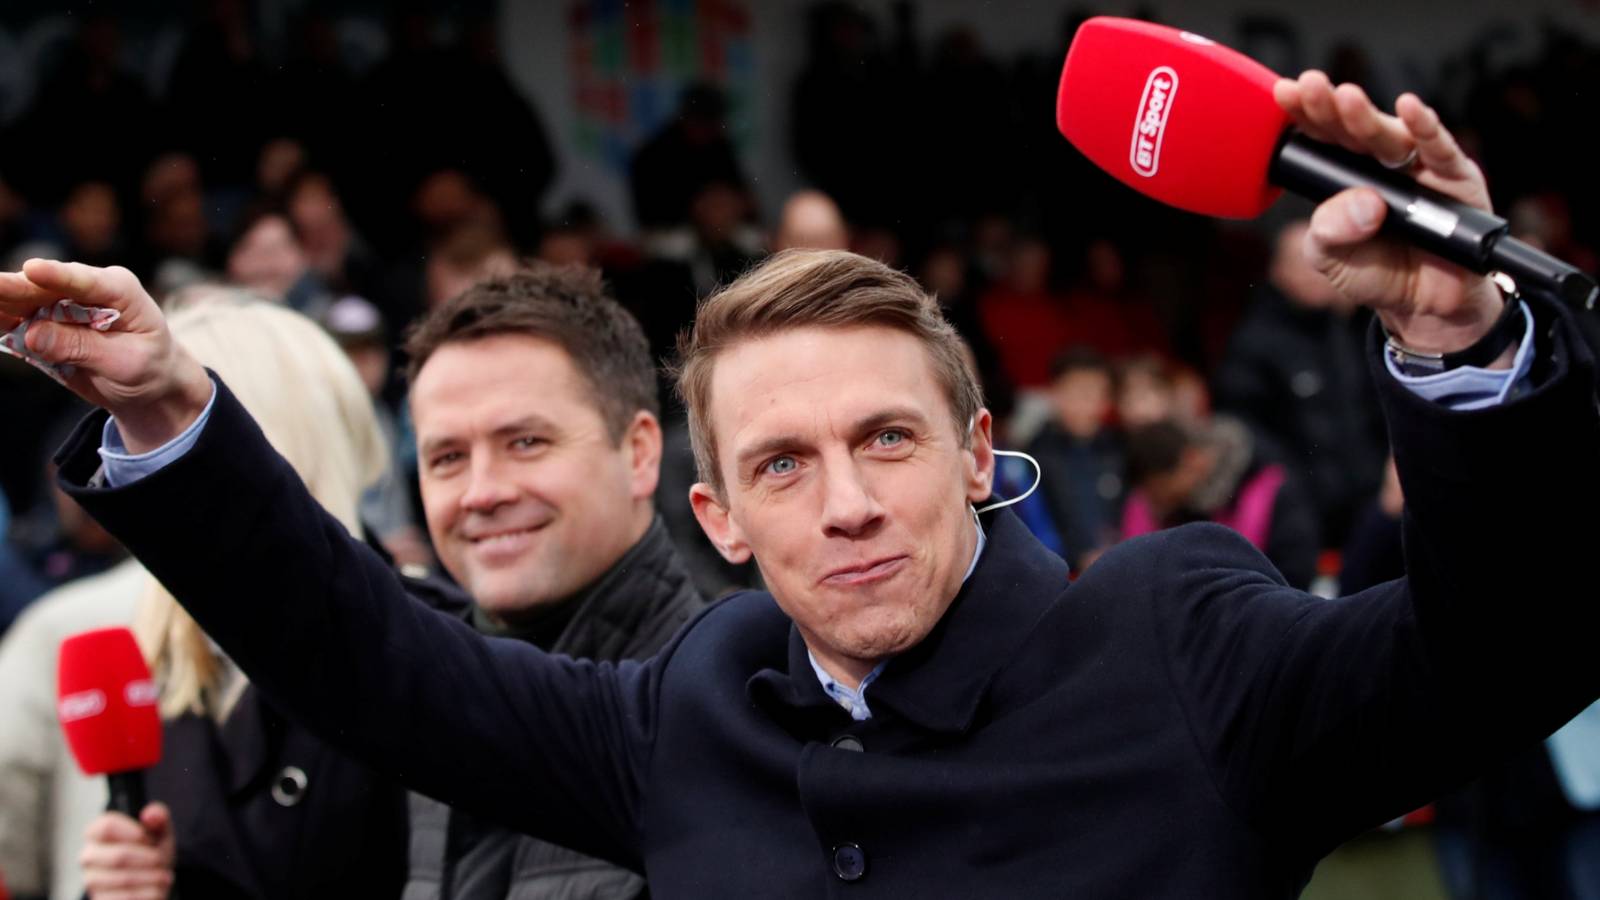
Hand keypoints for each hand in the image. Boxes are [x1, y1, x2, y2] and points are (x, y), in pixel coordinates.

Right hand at [0, 261, 210, 450]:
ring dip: (2, 301)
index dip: (56, 275)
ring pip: (22, 300)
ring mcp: (60, 303)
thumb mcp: (125, 362)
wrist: (147, 383)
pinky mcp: (43, 322)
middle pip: (42, 287)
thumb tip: (33, 334)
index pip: (85, 281)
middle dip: (13, 287)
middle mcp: (85, 289)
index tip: (31, 269)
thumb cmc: (147, 367)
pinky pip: (16, 320)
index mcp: (118, 289)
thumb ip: (82, 347)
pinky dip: (2, 319)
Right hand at [80, 803, 175, 899]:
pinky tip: (156, 889)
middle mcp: (88, 856)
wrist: (151, 883)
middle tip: (162, 861)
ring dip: (153, 878)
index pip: (107, 826)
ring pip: (124, 880)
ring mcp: (91, 881)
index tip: (151, 840)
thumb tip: (151, 814)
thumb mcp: (160, 832)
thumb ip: (158, 818)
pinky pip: (127, 898)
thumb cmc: (151, 853)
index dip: (135, 833)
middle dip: (149, 859)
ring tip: (164, 876)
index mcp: (97, 833)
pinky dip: (150, 893)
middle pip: (119, 856)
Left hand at [1274, 72, 1506, 358]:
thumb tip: (1363, 205)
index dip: (1305, 115)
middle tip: (1310, 86)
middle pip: (1353, 129)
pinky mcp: (1455, 179)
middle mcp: (1380, 164)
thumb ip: (1330, 232)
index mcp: (1344, 176)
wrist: (1423, 306)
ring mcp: (1418, 167)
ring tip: (1346, 98)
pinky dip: (1427, 127)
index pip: (1322, 139)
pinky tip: (1410, 108)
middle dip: (1330, 106)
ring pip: (1391, 134)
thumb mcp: (1331, 258)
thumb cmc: (1373, 274)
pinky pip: (1441, 149)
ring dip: (1368, 115)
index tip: (1285, 93)